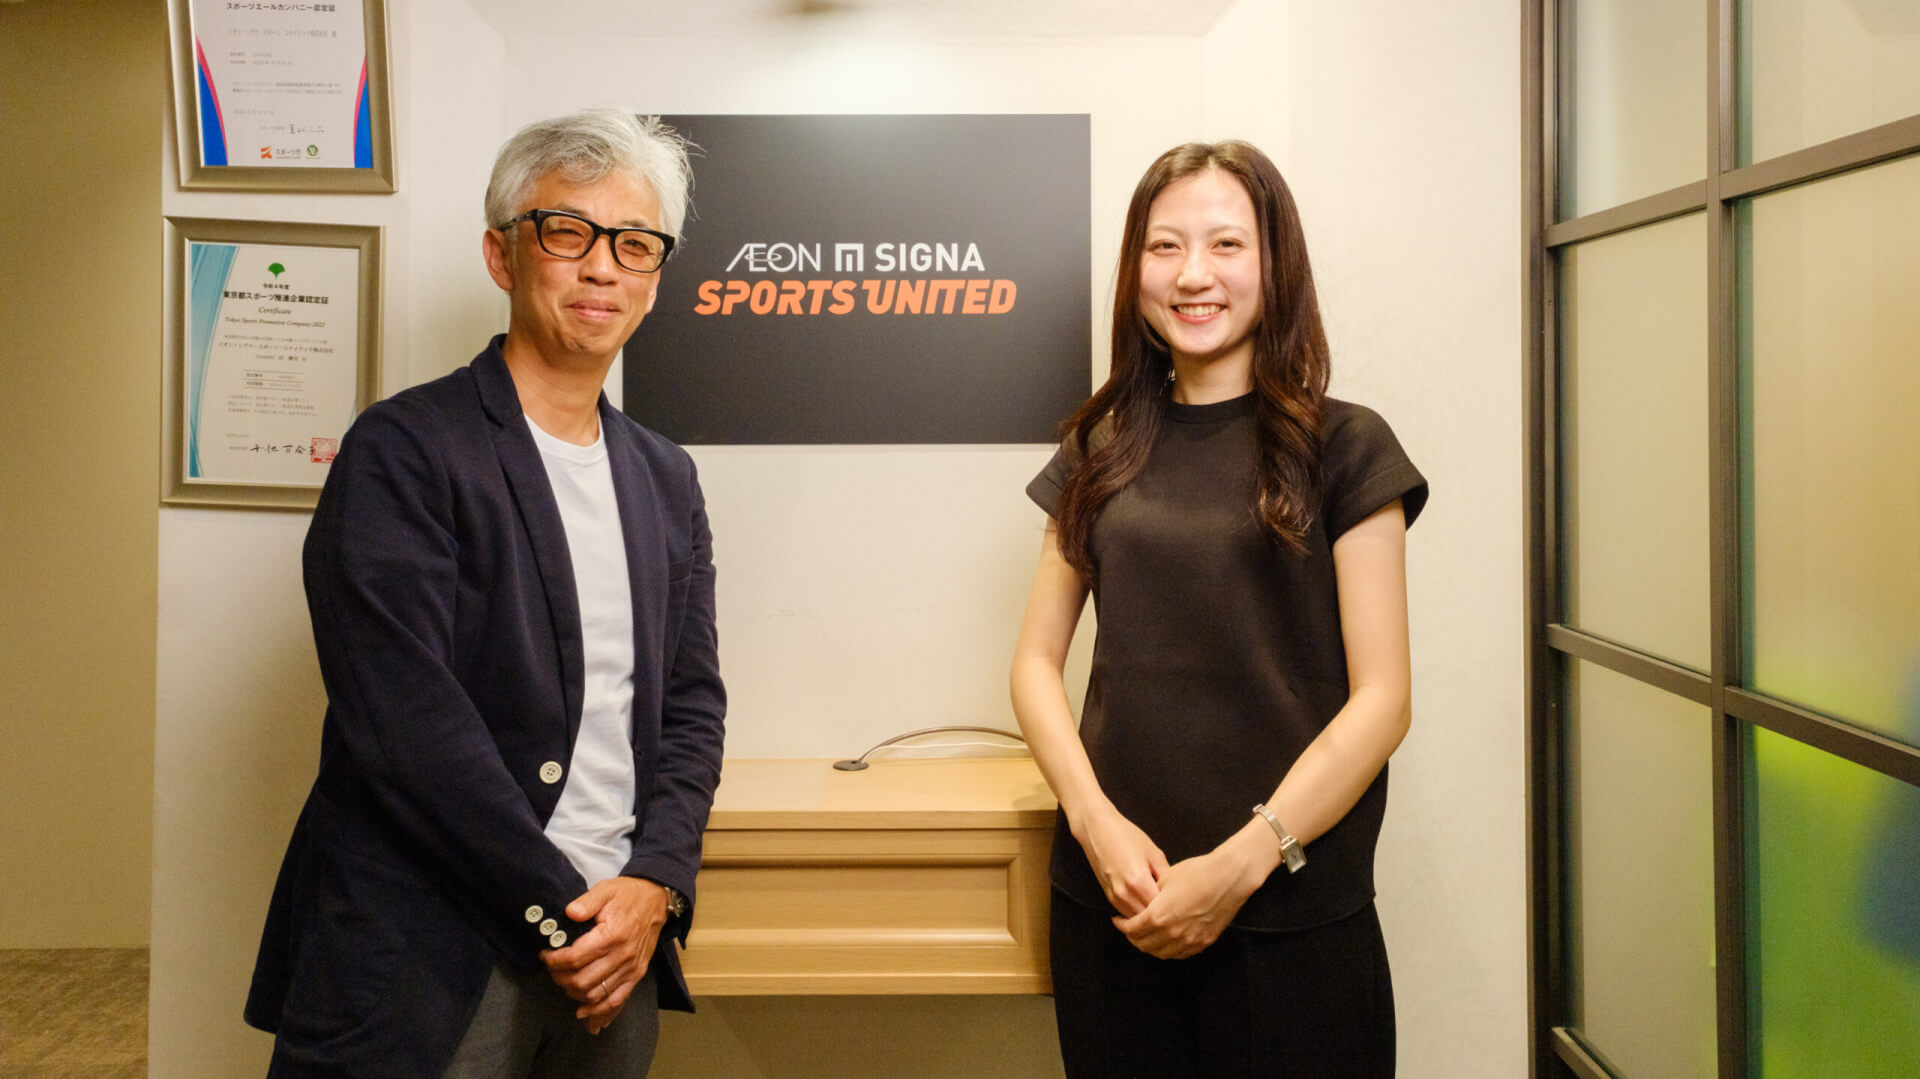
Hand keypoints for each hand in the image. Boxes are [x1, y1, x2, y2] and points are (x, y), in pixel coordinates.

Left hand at [540, 876, 668, 1033]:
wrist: (657, 900)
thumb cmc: (629, 894)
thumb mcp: (606, 888)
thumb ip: (587, 901)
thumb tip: (570, 913)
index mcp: (612, 935)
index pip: (575, 958)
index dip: (554, 961)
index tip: (545, 955)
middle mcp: (622, 956)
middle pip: (582, 981)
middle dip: (560, 978)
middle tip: (552, 969)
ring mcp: (631, 968)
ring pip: (596, 994)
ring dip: (575, 994)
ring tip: (564, 982)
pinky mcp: (636, 975)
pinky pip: (617, 1000)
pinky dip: (599, 1011)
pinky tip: (584, 1014)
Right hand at [1071, 803, 1169, 916]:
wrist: (1097, 830)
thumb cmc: (1126, 835)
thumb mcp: (1153, 852)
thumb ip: (1166, 875)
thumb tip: (1175, 891)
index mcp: (1138, 881)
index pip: (1160, 908)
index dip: (1172, 908)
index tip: (1180, 905)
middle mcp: (1124, 892)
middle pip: (1147, 917)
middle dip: (1160, 916)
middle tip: (1174, 911)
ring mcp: (1114, 896)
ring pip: (1135, 919)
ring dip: (1147, 917)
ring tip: (1161, 911)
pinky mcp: (1108, 895)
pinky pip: (1126, 912)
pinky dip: (1136, 913)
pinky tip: (1145, 906)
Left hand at [1111, 827, 1268, 958]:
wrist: (1228, 877)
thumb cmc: (1197, 872)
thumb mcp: (1166, 878)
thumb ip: (1151, 894)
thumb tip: (1145, 899)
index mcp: (1159, 917)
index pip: (1133, 929)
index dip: (1122, 926)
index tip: (1117, 920)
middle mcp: (1172, 934)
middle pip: (1145, 945)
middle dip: (1133, 938)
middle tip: (1129, 929)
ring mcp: (1190, 941)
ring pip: (1162, 954)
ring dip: (1150, 947)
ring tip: (1147, 936)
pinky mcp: (1204, 942)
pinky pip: (1181, 954)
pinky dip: (1169, 950)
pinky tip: (1167, 941)